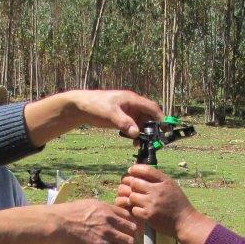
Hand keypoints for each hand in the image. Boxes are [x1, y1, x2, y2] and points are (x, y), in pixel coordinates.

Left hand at [25, 90, 161, 145]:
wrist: (80, 107)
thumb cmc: (95, 106)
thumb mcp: (110, 114)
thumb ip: (124, 123)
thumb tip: (136, 133)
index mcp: (132, 99)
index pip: (151, 107)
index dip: (160, 117)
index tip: (164, 129)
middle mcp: (132, 105)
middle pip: (148, 116)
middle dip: (152, 128)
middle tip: (154, 141)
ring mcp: (127, 112)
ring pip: (141, 122)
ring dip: (144, 133)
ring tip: (141, 144)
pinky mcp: (121, 118)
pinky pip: (133, 126)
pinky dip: (135, 133)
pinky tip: (133, 142)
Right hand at [46, 199, 138, 243]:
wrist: (57, 224)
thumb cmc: (65, 215)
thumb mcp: (86, 205)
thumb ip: (97, 209)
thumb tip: (100, 213)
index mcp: (106, 208)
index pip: (128, 216)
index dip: (133, 226)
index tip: (134, 233)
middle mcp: (110, 219)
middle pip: (132, 230)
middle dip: (137, 239)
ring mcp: (107, 233)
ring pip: (130, 243)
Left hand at [118, 165, 215, 243]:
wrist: (185, 222)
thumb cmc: (178, 204)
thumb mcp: (172, 187)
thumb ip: (158, 180)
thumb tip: (139, 172)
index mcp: (165, 182)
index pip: (145, 170)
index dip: (135, 169)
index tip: (131, 171)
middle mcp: (158, 191)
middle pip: (134, 182)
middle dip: (130, 184)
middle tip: (130, 187)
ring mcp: (152, 203)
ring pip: (131, 196)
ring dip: (132, 198)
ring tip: (135, 200)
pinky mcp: (148, 216)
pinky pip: (133, 209)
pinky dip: (135, 210)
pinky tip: (140, 210)